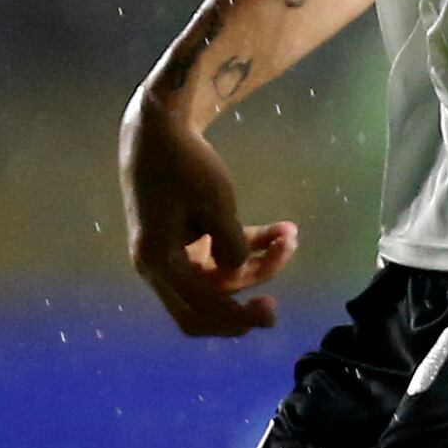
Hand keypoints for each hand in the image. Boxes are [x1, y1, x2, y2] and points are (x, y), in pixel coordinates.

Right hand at [120, 99, 298, 335]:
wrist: (157, 129)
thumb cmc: (184, 163)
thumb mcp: (214, 201)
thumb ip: (230, 243)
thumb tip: (236, 271)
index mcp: (160, 261)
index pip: (200, 308)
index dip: (238, 318)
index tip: (272, 313)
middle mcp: (159, 266)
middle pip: (203, 306)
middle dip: (242, 307)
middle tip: (274, 305)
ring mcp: (172, 253)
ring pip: (217, 279)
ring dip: (254, 265)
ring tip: (289, 238)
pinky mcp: (185, 237)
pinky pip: (218, 255)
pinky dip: (247, 245)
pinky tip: (281, 230)